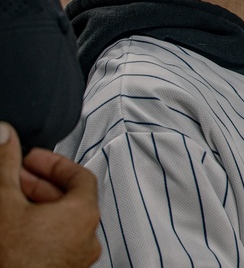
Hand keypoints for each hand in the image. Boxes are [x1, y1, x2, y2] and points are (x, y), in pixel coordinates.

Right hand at [0, 122, 101, 267]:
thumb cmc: (11, 257)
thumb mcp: (6, 202)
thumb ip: (6, 165)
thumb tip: (4, 134)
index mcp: (84, 214)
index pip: (80, 176)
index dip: (54, 163)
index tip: (31, 158)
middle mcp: (88, 236)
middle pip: (70, 198)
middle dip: (39, 182)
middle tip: (14, 175)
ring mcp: (77, 257)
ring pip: (61, 220)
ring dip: (37, 204)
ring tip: (10, 198)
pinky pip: (56, 239)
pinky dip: (40, 226)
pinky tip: (15, 224)